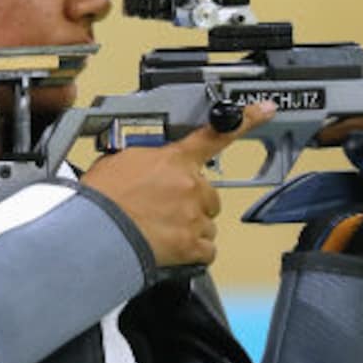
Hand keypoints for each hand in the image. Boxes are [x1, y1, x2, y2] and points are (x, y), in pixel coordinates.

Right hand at [83, 102, 276, 267]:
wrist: (96, 229)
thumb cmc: (101, 198)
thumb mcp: (120, 161)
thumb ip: (146, 160)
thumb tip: (147, 168)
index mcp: (175, 159)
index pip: (215, 135)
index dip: (246, 120)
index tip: (266, 110)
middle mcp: (191, 185)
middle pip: (209, 195)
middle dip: (192, 203)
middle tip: (164, 210)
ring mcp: (194, 216)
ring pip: (207, 224)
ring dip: (190, 229)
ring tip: (160, 231)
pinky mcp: (192, 245)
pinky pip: (206, 251)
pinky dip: (192, 253)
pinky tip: (170, 248)